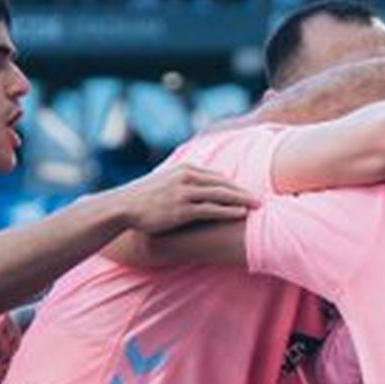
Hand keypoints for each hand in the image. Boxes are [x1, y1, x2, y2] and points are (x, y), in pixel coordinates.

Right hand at [106, 163, 260, 234]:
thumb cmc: (142, 199)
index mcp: (184, 170)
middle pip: (223, 183)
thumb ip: (180, 183)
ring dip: (242, 200)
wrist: (122, 207)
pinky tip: (241, 214)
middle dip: (244, 191)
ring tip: (258, 206)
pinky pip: (211, 209)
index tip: (247, 191)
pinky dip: (228, 211)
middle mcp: (186, 178)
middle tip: (262, 198)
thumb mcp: (163, 184)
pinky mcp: (182, 209)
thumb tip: (190, 190)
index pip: (216, 176)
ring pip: (221, 195)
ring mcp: (184, 193)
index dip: (234, 184)